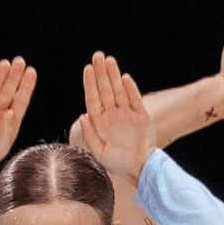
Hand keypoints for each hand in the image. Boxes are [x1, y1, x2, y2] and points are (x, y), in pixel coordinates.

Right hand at [0, 58, 36, 177]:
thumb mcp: (0, 147)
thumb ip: (7, 130)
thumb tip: (11, 112)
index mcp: (8, 122)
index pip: (19, 101)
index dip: (25, 87)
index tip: (31, 72)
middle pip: (7, 92)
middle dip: (14, 77)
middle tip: (20, 61)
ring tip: (6, 65)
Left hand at [68, 52, 150, 179]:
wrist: (138, 169)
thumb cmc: (116, 162)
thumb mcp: (98, 152)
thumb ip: (89, 135)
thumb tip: (82, 116)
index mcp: (100, 121)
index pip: (93, 98)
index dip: (90, 83)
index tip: (87, 69)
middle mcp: (112, 114)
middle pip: (105, 89)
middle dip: (101, 72)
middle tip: (97, 55)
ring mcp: (127, 113)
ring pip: (119, 91)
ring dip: (114, 75)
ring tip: (109, 60)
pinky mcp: (141, 116)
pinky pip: (135, 100)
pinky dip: (130, 89)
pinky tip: (125, 78)